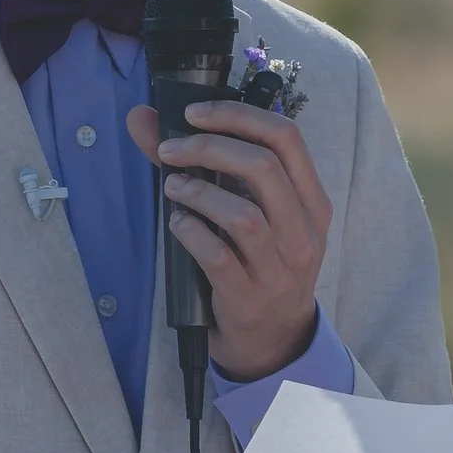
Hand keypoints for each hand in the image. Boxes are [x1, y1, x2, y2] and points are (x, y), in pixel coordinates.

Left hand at [127, 97, 331, 380]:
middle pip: (264, 167)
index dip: (238, 115)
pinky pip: (218, 257)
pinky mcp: (250, 298)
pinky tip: (178, 224)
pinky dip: (191, 233)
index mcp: (311, 199)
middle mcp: (304, 230)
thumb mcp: (248, 210)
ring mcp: (281, 268)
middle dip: (208, 147)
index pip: (286, 136)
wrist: (274, 338)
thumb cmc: (257, 260)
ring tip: (172, 187)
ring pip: (244, 215)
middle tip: (169, 150)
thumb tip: (142, 117)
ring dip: (198, 192)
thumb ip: (203, 162)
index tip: (194, 113)